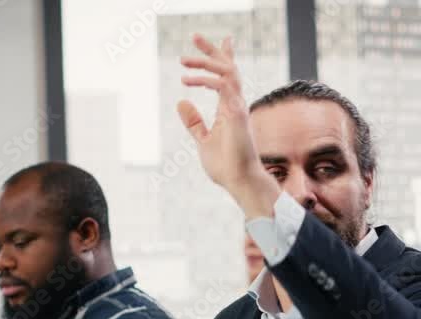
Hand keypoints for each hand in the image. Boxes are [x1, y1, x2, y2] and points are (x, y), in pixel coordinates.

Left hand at [178, 34, 278, 218]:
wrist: (239, 181)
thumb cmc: (226, 166)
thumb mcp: (203, 140)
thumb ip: (194, 122)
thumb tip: (181, 102)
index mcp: (229, 108)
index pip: (227, 76)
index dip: (222, 57)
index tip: (215, 43)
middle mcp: (235, 104)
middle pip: (228, 67)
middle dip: (213, 50)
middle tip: (195, 36)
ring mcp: (238, 108)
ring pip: (226, 72)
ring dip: (205, 62)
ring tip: (184, 60)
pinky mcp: (237, 114)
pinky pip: (223, 88)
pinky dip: (206, 80)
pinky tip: (189, 81)